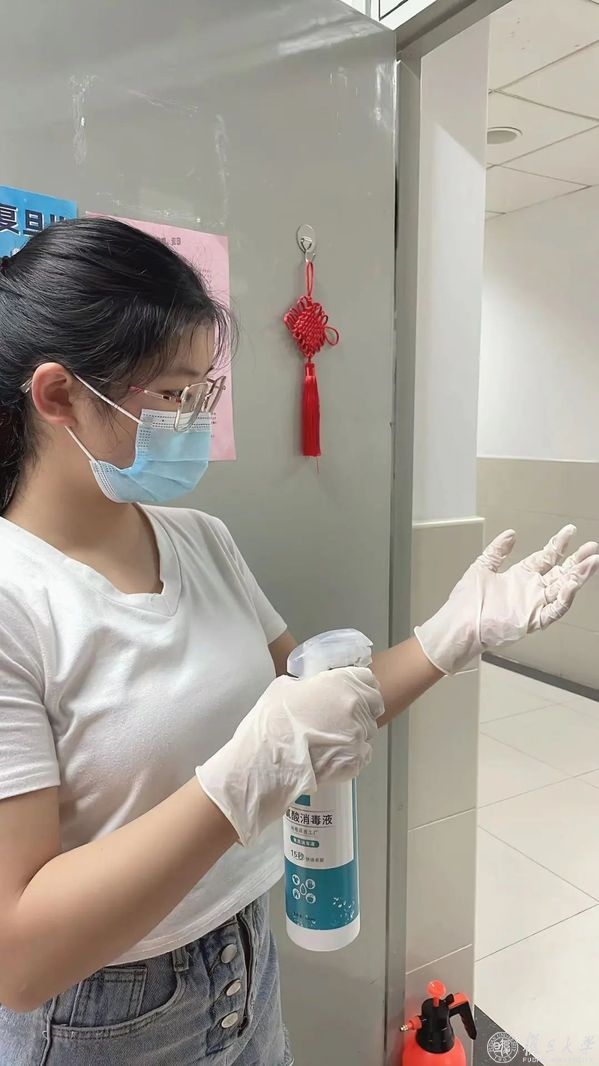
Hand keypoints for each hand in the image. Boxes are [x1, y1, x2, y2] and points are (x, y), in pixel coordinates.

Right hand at [196, 667, 383, 845]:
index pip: (368, 680)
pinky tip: (331, 759)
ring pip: (367, 733)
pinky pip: (363, 756)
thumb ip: (308, 686)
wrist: (267, 758)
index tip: (351, 695)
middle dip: (361, 712)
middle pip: (373, 707)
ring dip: (354, 736)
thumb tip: (311, 690)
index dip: (360, 688)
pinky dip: (351, 757)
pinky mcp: (357, 760)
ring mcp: (359, 734)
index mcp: (341, 682)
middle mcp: (356, 705)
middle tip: (341, 721)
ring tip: (330, 744)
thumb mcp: (285, 687)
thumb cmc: (272, 719)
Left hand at [415, 525, 598, 674]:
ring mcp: (533, 605)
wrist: (458, 624)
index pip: (545, 558)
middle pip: (560, 573)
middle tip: (592, 548)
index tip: (570, 531)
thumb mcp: (482, 567)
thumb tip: (511, 533)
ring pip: (562, 590)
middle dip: (577, 561)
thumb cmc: (465, 602)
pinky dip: (565, 598)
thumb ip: (498, 551)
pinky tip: (573, 584)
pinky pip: (553, 610)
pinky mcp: (532, 620)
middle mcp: (529, 590)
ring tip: (592, 562)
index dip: (559, 545)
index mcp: (519, 577)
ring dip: (578, 577)